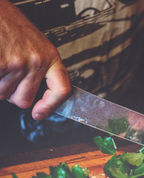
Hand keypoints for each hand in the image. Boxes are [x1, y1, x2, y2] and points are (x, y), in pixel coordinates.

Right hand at [0, 1, 70, 119]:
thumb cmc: (7, 22)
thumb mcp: (32, 43)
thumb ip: (38, 67)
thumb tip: (35, 95)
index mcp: (50, 56)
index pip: (61, 89)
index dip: (51, 105)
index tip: (40, 113)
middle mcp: (37, 61)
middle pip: (23, 100)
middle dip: (11, 93)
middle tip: (5, 75)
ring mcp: (18, 63)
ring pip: (3, 94)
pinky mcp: (1, 64)